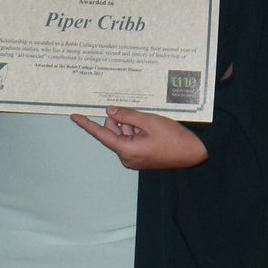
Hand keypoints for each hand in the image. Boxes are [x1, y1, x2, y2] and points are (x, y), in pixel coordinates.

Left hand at [72, 107, 207, 169]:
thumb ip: (128, 116)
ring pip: (123, 136)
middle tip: (132, 108)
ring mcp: (134, 159)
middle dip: (119, 119)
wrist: (194, 153)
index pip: (101, 134)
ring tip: (146, 118)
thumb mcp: (150, 122)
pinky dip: (136, 131)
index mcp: (126, 150)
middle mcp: (127, 157)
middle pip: (113, 133)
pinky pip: (132, 141)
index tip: (74, 116)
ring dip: (130, 125)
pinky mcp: (142, 157)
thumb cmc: (174, 138)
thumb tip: (110, 111)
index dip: (87, 124)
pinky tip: (148, 123)